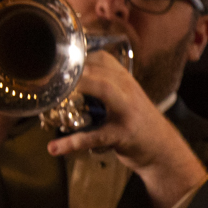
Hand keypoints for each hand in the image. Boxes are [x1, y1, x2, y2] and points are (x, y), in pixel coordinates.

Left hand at [45, 52, 207, 207]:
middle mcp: (127, 90)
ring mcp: (126, 110)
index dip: (75, 58)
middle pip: (99, 69)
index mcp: (124, 80)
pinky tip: (54, 148)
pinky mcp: (122, 135)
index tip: (51, 61)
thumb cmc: (137, 124)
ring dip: (75, 91)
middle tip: (44, 79)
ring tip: (51, 100)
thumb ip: (102, 88)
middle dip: (71, 71)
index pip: (99, 58)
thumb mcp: (124, 100)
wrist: (164, 150)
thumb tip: (67, 83)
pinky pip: (94, 136)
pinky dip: (72, 143)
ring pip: (102, 90)